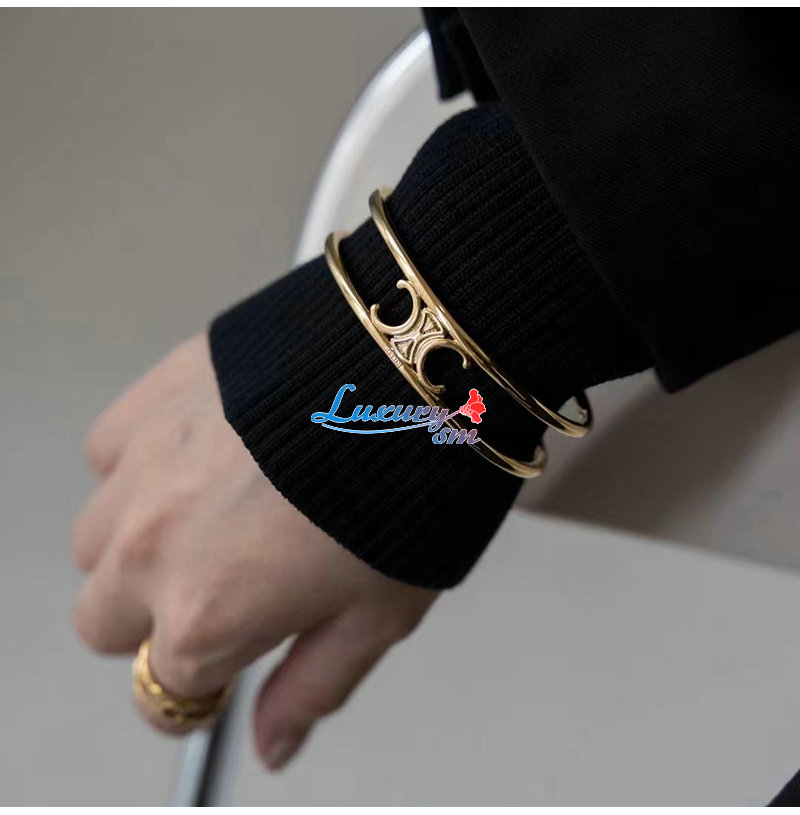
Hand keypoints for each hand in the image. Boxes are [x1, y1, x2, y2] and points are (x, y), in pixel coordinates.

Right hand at [71, 334, 437, 768]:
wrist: (410, 367)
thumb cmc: (407, 487)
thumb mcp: (378, 613)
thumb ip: (313, 687)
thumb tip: (272, 744)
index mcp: (206, 615)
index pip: (164, 690)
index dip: (201, 684)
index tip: (224, 665)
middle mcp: (151, 547)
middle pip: (103, 621)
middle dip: (154, 619)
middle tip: (221, 585)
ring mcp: (140, 469)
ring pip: (95, 538)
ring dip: (139, 541)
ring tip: (215, 512)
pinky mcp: (149, 400)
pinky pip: (109, 453)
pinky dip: (141, 465)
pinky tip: (205, 453)